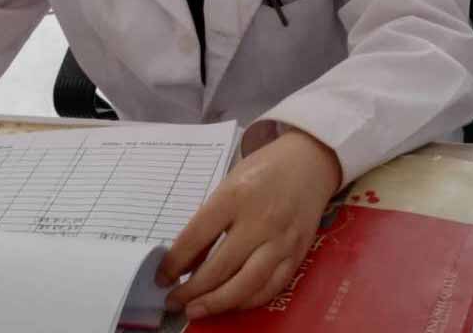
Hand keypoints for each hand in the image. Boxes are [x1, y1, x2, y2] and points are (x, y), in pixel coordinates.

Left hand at [157, 129, 341, 319]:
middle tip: (174, 300)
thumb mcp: (229, 183)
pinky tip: (230, 303)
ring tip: (196, 310)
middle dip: (192, 290)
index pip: (196, 237)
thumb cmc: (264, 169)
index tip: (162, 277)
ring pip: (246, 285)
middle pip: (220, 267)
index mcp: (234, 196)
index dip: (174, 262)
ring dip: (217, 303)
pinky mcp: (297, 254)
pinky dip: (247, 301)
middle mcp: (259, 221)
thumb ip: (210, 220)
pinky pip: (271, 288)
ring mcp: (281, 241)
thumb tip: (188, 260)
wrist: (309, 162)